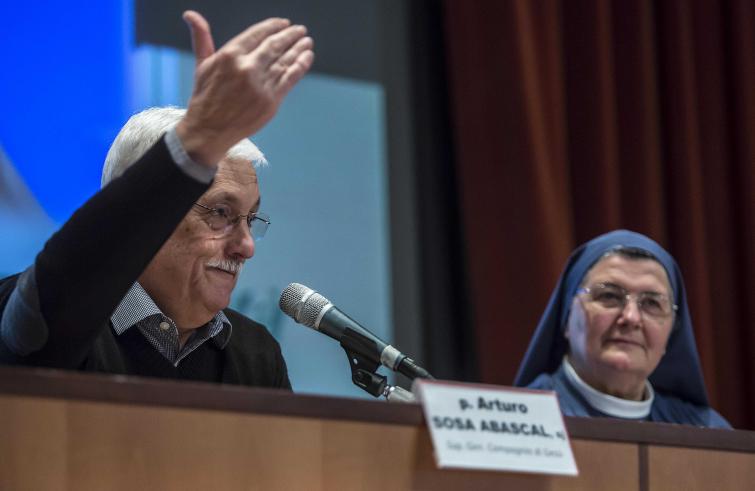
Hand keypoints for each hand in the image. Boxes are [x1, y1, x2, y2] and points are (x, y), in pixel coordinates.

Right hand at [176, 10, 313, 164]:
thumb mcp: (202, 64)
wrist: (209, 131)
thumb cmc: (205, 97)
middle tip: (300, 30)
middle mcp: (247, 68)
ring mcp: (260, 85)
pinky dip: (301, 66)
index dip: (273, 26)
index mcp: (229, 56)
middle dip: (290, 36)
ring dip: (299, 49)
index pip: (257, 34)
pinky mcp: (271, 101)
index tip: (284, 23)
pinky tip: (307, 56)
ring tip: (307, 41)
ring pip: (285, 61)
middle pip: (274, 46)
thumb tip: (190, 13)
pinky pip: (290, 78)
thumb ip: (202, 38)